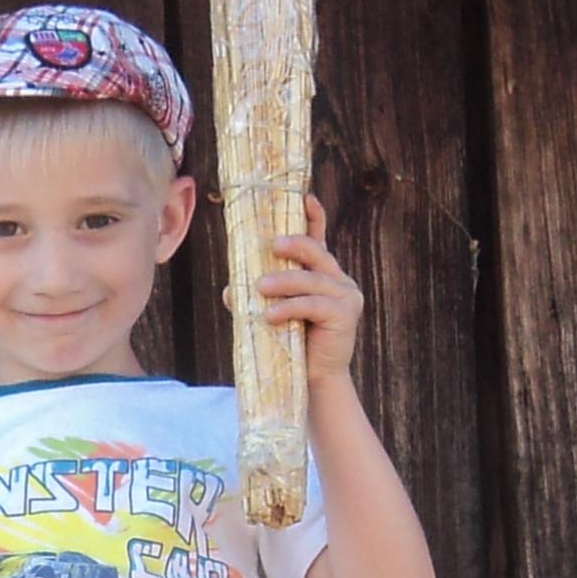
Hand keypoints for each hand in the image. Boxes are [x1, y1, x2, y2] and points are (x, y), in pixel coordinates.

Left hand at [257, 195, 364, 387]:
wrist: (314, 380)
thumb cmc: (292, 344)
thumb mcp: (273, 313)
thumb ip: (255, 297)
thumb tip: (231, 289)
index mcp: (322, 274)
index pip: (319, 239)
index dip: (314, 217)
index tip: (305, 197)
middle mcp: (338, 279)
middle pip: (316, 252)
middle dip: (294, 245)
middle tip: (272, 245)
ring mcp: (346, 296)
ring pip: (311, 279)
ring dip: (284, 282)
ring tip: (260, 288)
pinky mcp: (346, 315)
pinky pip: (313, 305)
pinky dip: (290, 307)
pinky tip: (270, 315)